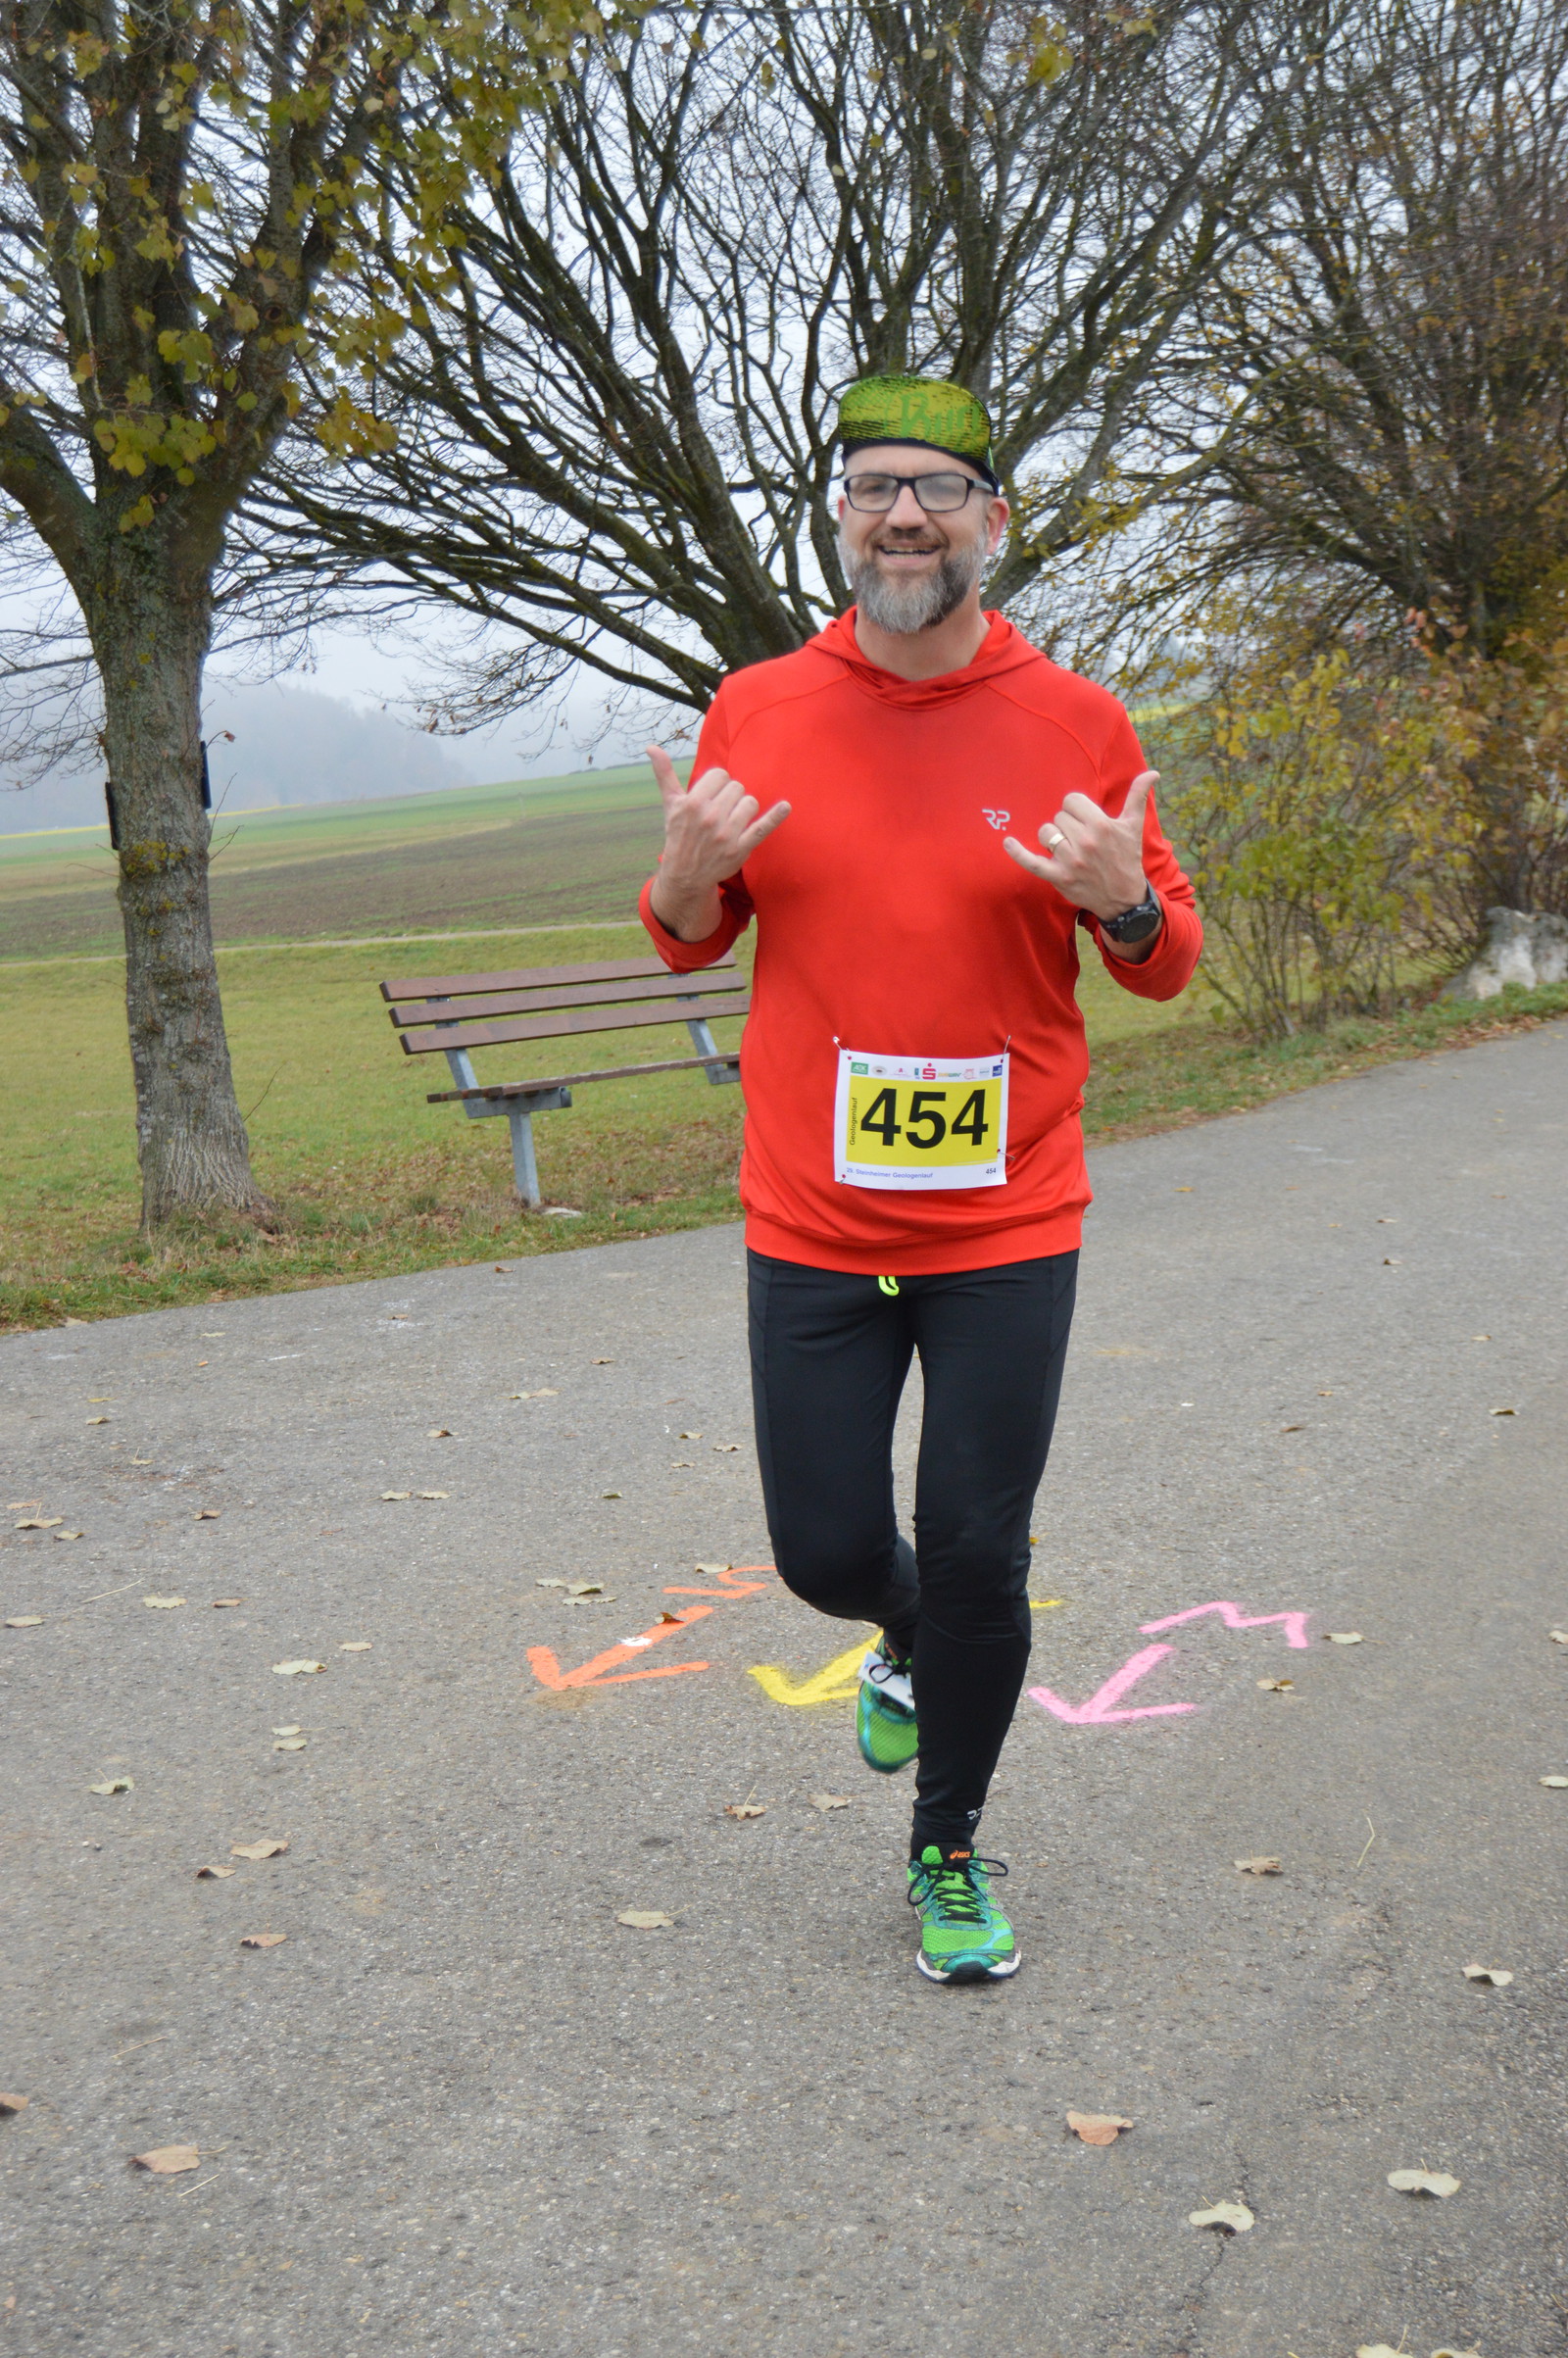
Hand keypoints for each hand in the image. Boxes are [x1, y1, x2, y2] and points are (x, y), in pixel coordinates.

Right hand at [646, 743, 790, 939]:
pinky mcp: (741, 849)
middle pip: (737, 787)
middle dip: (731, 797)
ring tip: (732, 820)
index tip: (712, 797)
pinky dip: (776, 816)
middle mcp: (709, 818)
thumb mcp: (670, 805)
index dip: (718, 784)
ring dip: (744, 809)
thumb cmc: (679, 834)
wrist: (685, 875)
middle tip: (720, 812)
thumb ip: (664, 774)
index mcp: (692, 803)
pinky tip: (786, 806)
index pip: (721, 775)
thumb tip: (651, 747)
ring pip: (750, 802)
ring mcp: (726, 834)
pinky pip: (763, 827)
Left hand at [1003, 770, 1157, 921]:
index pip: (1071, 801)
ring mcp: (1070, 861)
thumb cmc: (1127, 857)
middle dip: (1068, 825)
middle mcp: (1085, 842)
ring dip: (1053, 838)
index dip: (1076, 809)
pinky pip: (1031, 862)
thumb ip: (1138, 796)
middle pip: (1058, 817)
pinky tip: (1007, 841)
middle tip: (1082, 840)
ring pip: (1046, 833)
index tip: (1085, 820)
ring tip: (1067, 848)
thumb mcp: (1133, 826)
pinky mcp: (1058, 877)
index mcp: (1101, 825)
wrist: (1124, 898)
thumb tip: (1152, 772)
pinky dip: (1017, 852)